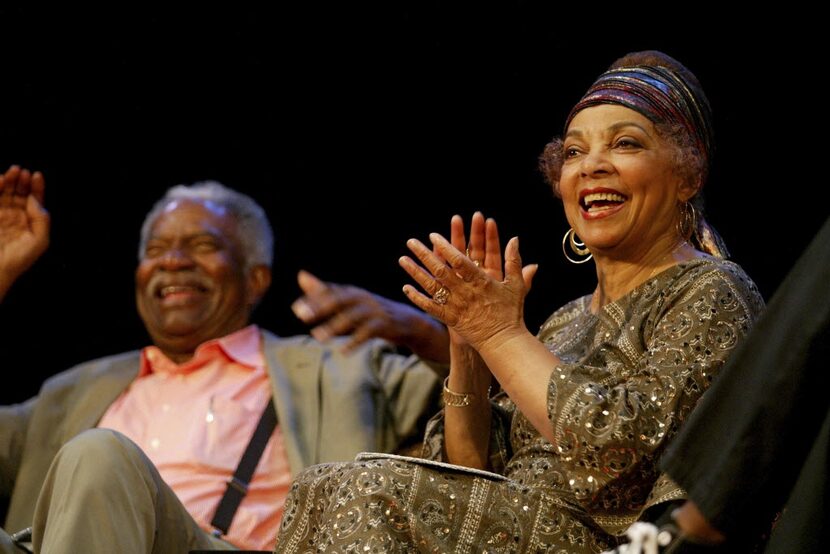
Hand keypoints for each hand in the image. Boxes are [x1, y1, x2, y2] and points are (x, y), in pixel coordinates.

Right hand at [0, 165, 49, 299]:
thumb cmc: (18, 260)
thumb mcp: (40, 241)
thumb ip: (42, 219)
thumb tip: (35, 198)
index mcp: (30, 222)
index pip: (35, 200)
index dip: (37, 187)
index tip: (37, 175)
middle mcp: (15, 217)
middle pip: (20, 193)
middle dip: (22, 181)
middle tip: (22, 172)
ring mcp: (0, 216)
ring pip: (5, 193)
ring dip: (9, 180)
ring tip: (14, 171)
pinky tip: (0, 180)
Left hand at [292, 269, 448, 360]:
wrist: (407, 322)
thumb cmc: (372, 312)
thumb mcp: (348, 303)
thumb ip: (325, 292)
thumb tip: (301, 275)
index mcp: (352, 292)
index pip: (330, 292)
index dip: (313, 299)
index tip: (296, 308)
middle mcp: (363, 298)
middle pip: (340, 299)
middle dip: (320, 306)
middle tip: (301, 315)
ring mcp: (375, 310)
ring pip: (352, 317)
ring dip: (334, 326)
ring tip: (318, 337)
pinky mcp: (385, 324)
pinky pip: (368, 332)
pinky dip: (355, 341)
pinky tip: (343, 351)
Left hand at [399, 228, 536, 353]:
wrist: (503, 342)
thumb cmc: (511, 312)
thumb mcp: (516, 285)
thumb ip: (514, 261)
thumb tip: (514, 239)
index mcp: (481, 282)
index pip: (459, 260)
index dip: (445, 247)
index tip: (433, 235)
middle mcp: (465, 292)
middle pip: (440, 270)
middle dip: (424, 254)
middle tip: (411, 242)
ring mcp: (456, 306)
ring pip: (431, 287)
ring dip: (415, 272)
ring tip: (402, 259)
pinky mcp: (450, 319)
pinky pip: (430, 308)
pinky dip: (417, 298)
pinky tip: (405, 288)